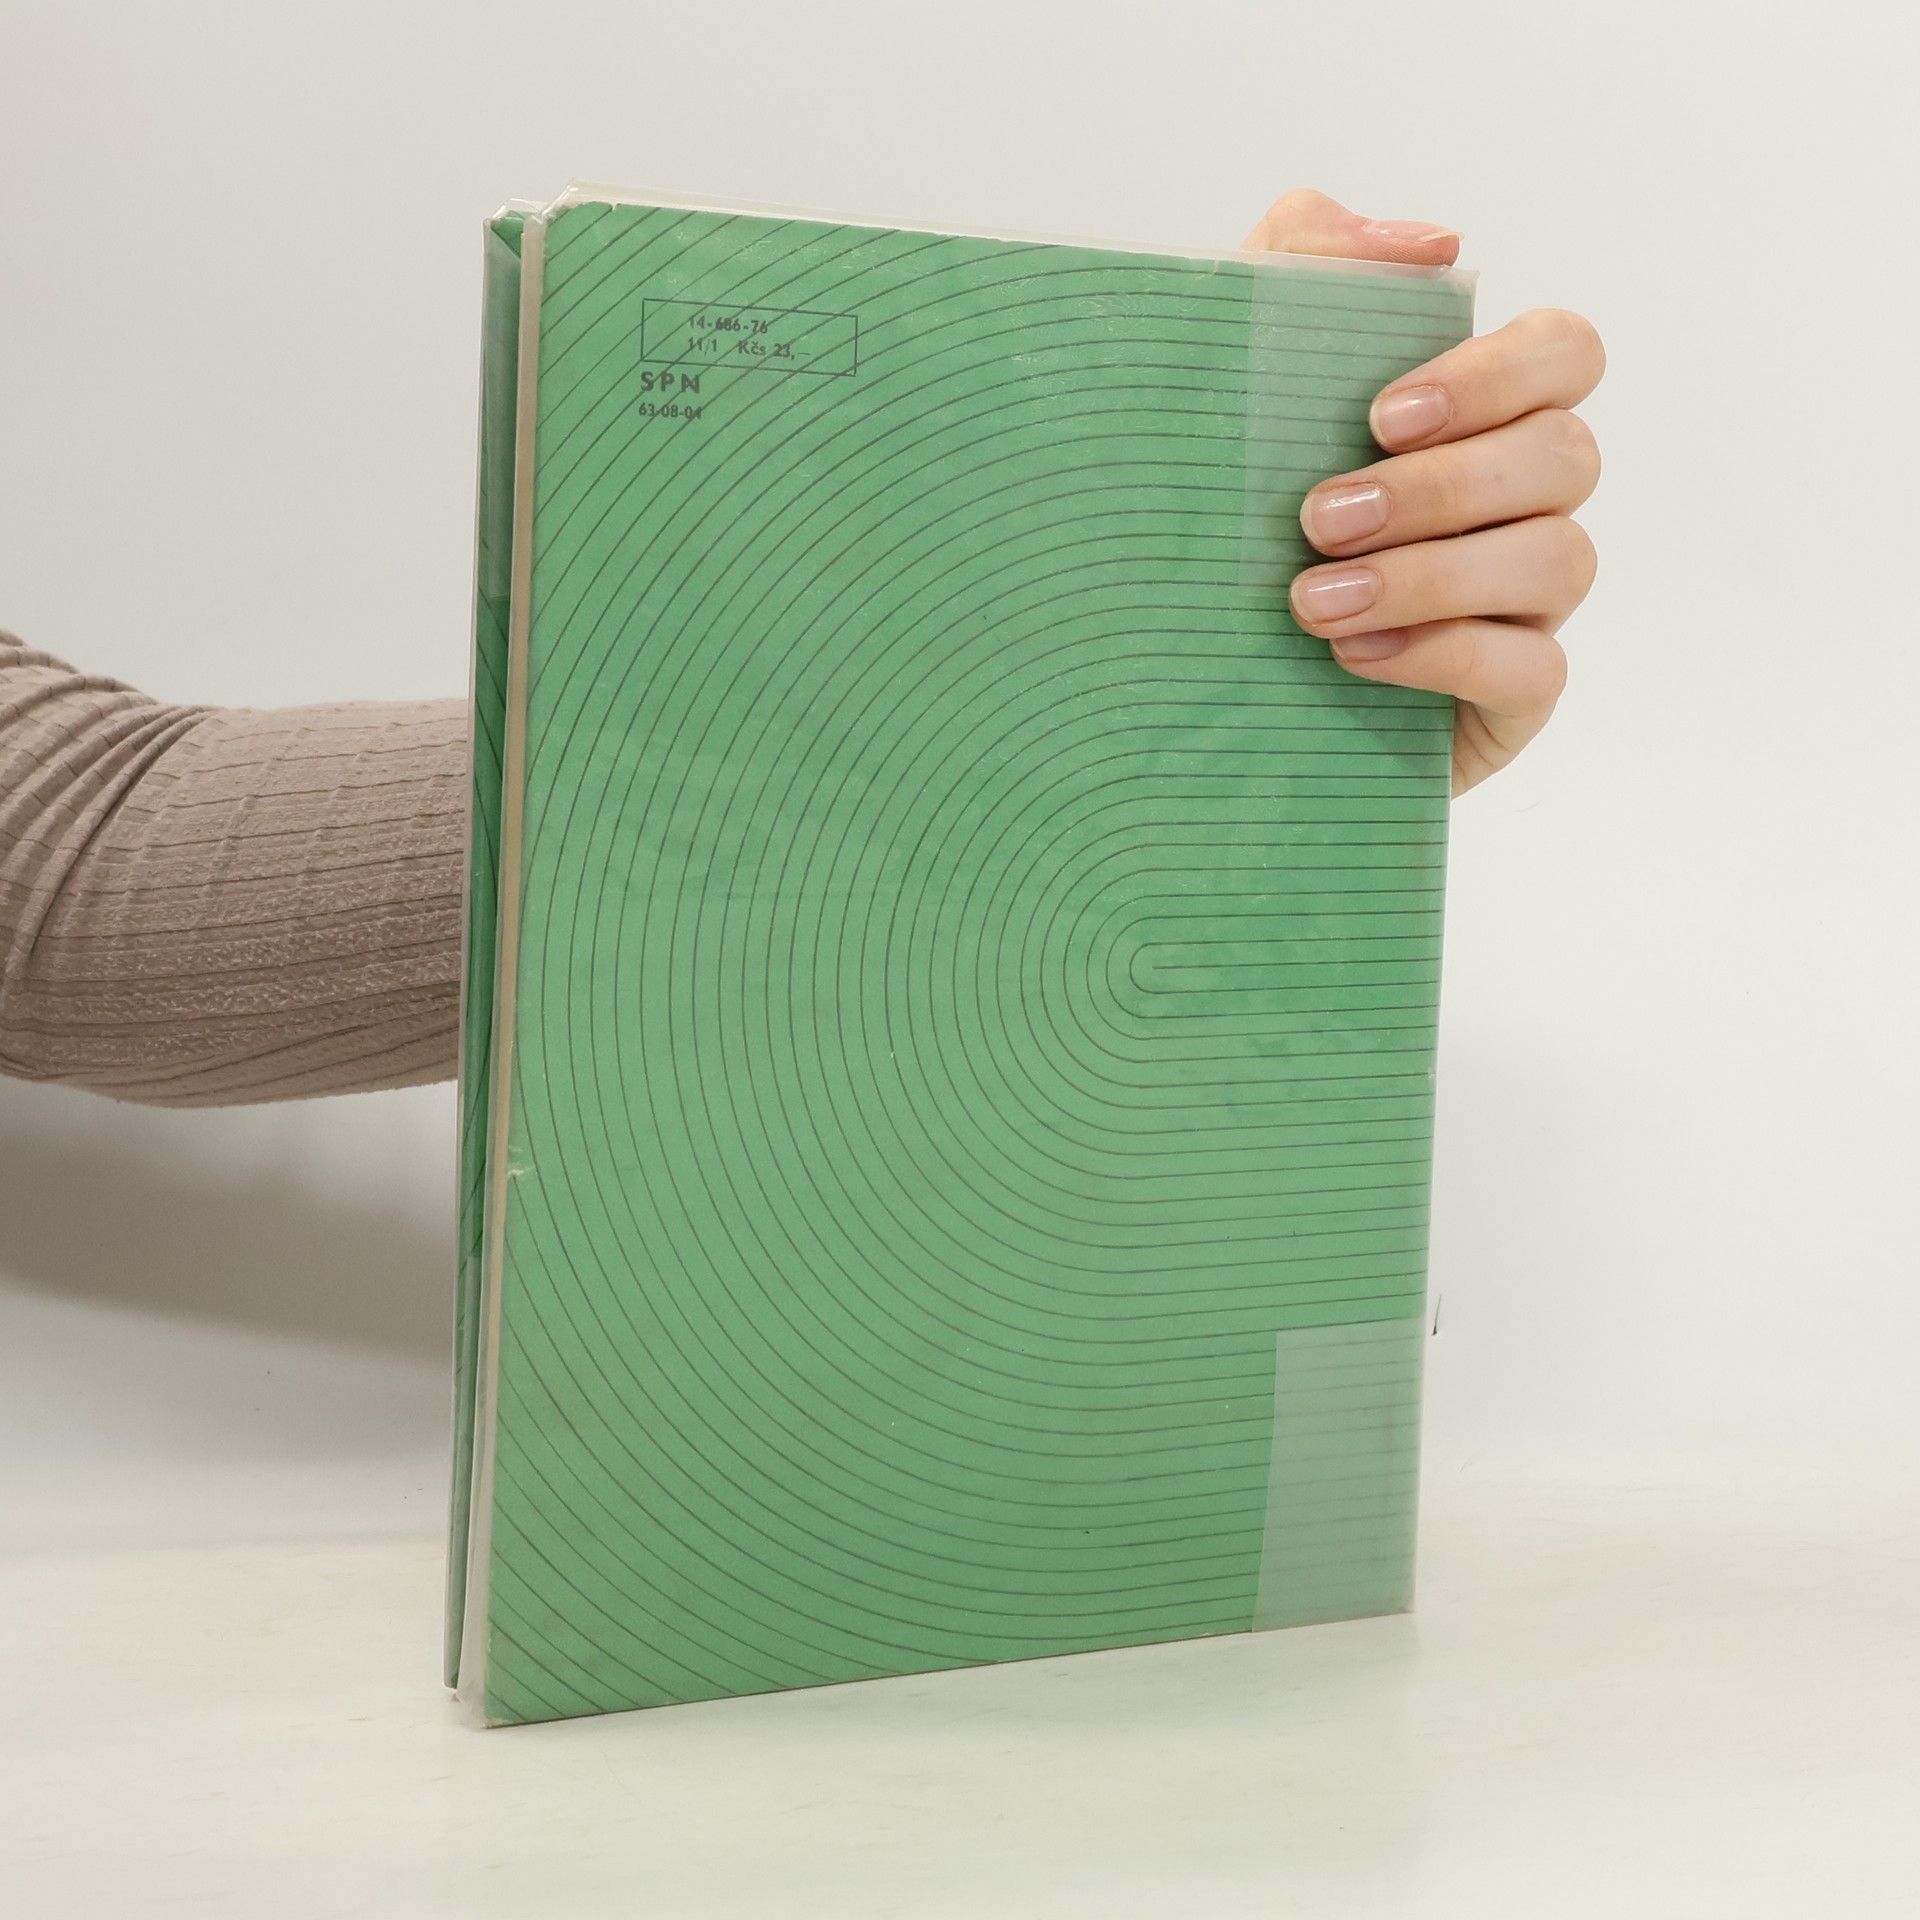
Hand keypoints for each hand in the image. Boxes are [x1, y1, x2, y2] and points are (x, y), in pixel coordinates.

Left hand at [1244, 190, 1603, 794]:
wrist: (1175, 675)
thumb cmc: (1220, 519)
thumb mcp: (1227, 385)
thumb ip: (1304, 268)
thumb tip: (1435, 242)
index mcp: (1481, 416)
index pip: (1565, 351)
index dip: (1500, 372)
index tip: (1383, 416)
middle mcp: (1523, 503)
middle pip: (1565, 456)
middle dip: (1440, 487)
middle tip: (1318, 520)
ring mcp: (1527, 604)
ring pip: (1558, 559)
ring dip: (1432, 575)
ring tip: (1313, 602)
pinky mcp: (1512, 699)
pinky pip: (1534, 668)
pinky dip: (1444, 654)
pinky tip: (1354, 657)